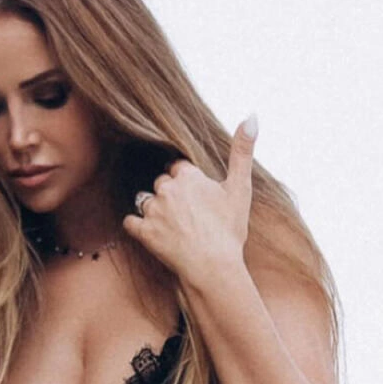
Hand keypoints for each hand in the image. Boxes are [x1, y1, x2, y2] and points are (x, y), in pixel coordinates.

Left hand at [121, 114, 257, 283]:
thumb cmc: (229, 230)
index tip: (196, 197)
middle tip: (186, 215)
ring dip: (153, 209)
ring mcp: (153, 210)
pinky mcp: (143, 231)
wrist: (214, 267)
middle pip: (161, 183)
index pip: (179, 168)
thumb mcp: (241, 188)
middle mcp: (167, 188)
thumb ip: (243, 151)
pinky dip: (138, 227)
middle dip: (170, 195)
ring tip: (171, 226)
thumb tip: (252, 116)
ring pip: (145, 200)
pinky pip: (130, 222)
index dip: (187, 182)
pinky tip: (151, 234)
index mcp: (188, 175)